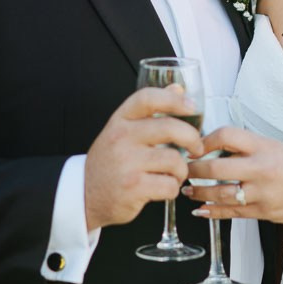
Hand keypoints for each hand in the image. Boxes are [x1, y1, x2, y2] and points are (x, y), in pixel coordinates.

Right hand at [84, 86, 204, 232]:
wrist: (85, 195)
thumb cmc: (109, 162)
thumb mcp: (123, 130)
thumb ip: (150, 111)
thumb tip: (178, 88)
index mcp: (120, 120)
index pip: (148, 98)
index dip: (174, 99)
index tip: (192, 106)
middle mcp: (121, 138)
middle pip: (170, 128)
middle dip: (192, 139)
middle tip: (196, 148)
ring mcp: (126, 163)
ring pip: (174, 160)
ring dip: (181, 170)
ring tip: (174, 174)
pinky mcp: (133, 187)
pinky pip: (169, 185)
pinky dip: (173, 188)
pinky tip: (164, 187)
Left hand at [183, 125, 282, 225]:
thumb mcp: (276, 147)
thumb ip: (248, 149)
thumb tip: (216, 149)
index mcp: (264, 146)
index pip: (226, 135)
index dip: (205, 140)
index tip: (195, 145)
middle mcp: (261, 168)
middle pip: (216, 168)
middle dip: (193, 170)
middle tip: (182, 169)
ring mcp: (262, 193)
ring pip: (220, 194)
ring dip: (199, 193)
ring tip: (187, 190)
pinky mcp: (264, 213)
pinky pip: (232, 213)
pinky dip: (213, 212)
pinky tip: (201, 210)